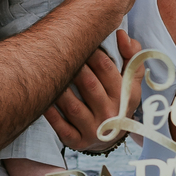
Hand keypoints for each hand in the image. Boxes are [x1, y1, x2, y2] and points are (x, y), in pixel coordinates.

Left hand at [44, 30, 141, 148]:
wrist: (110, 135)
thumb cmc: (118, 98)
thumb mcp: (131, 79)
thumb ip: (132, 54)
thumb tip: (121, 34)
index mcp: (125, 97)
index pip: (107, 68)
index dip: (91, 52)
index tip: (80, 42)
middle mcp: (111, 115)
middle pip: (88, 85)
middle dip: (73, 66)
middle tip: (60, 53)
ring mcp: (94, 130)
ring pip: (72, 106)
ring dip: (59, 88)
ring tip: (49, 72)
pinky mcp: (77, 142)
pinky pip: (60, 127)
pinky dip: (50, 113)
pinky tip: (43, 98)